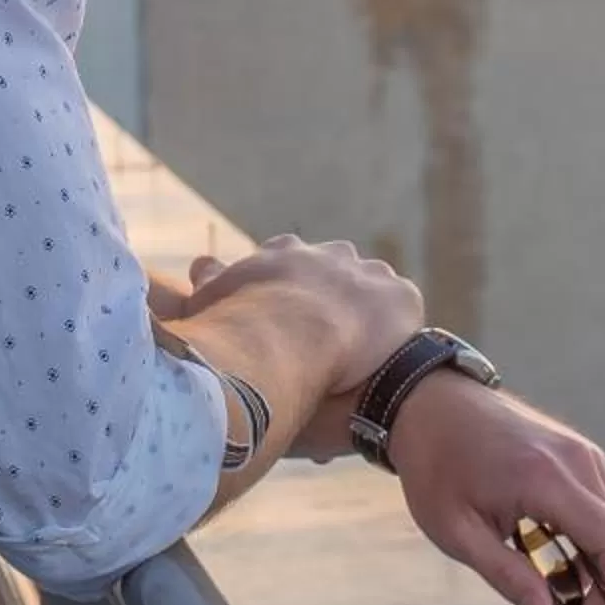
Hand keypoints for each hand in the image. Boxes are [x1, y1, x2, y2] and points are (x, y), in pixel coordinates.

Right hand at [176, 235, 424, 390]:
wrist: (297, 336)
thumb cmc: (243, 325)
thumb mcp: (213, 301)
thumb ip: (210, 281)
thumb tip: (200, 264)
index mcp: (286, 254)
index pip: (283, 259)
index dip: (282, 287)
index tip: (281, 310)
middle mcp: (329, 254)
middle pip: (332, 268)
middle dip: (328, 292)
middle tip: (322, 332)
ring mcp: (368, 273)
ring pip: (370, 285)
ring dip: (366, 308)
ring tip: (361, 347)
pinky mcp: (401, 297)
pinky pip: (403, 307)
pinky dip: (398, 325)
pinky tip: (390, 351)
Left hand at [384, 376, 604, 604]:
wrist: (428, 401)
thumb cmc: (435, 465)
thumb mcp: (456, 531)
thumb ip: (507, 576)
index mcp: (549, 478)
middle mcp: (579, 462)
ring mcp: (584, 453)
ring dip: (604, 573)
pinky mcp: (579, 454)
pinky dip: (596, 546)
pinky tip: (564, 570)